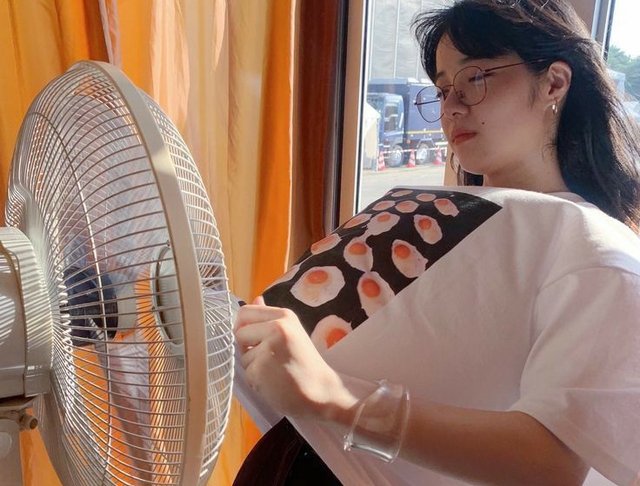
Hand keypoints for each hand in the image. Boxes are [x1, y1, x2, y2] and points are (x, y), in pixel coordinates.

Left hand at [234, 297, 354, 420]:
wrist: (322, 392)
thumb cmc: (306, 364)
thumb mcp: (292, 333)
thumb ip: (270, 318)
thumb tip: (256, 299)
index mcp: (284, 316)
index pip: (245, 312)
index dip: (243, 326)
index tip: (252, 339)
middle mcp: (277, 328)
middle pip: (239, 332)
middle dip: (246, 348)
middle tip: (267, 358)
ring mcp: (268, 348)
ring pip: (242, 356)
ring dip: (253, 368)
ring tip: (276, 372)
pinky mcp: (261, 369)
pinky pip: (247, 374)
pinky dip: (257, 382)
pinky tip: (274, 383)